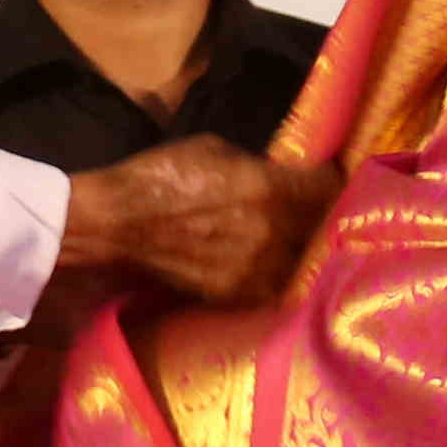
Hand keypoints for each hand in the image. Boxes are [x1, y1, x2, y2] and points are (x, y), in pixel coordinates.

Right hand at [59, 140, 343, 306]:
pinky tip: (261, 262)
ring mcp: (256, 270)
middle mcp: (272, 233)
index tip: (325, 181)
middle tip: (311, 213)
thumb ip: (259, 167)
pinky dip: (272, 274)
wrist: (116, 224)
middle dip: (318, 219)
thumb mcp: (217, 151)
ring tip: (287, 242)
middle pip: (323, 229)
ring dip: (298, 251)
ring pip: (301, 262)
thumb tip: (282, 176)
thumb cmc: (162, 176)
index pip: (331, 188)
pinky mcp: (237, 295)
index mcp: (270, 189)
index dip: (331, 183)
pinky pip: (273, 284)